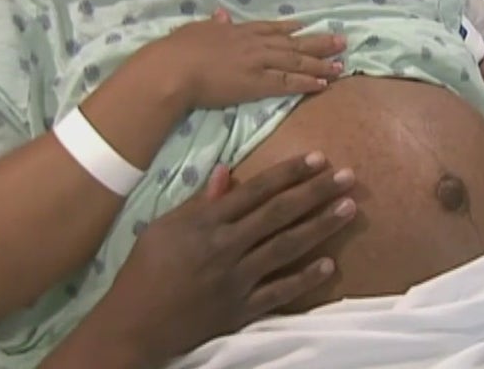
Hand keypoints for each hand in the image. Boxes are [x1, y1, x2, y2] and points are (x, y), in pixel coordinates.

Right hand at [42, 152, 356, 368]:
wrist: (134, 325)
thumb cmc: (144, 270)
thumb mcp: (163, 227)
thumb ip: (200, 200)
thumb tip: (226, 169)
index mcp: (206, 222)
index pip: (256, 190)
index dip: (289, 173)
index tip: (318, 158)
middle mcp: (226, 246)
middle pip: (279, 213)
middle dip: (316, 192)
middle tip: (348, 177)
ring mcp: (237, 279)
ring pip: (287, 247)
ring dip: (321, 226)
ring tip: (349, 208)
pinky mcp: (242, 309)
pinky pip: (280, 293)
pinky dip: (305, 279)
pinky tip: (330, 265)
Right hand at [154, 8, 346, 108]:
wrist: (174, 70)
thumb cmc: (178, 50)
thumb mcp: (197, 29)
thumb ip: (214, 24)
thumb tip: (222, 15)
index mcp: (239, 31)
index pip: (273, 29)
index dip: (293, 29)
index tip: (308, 26)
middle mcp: (255, 45)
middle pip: (294, 44)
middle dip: (319, 43)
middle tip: (341, 42)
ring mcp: (259, 64)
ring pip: (297, 62)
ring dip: (321, 64)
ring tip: (341, 65)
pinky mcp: (258, 85)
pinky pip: (289, 83)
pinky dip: (307, 82)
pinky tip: (323, 84)